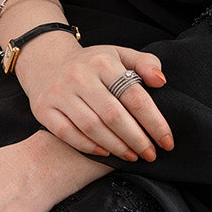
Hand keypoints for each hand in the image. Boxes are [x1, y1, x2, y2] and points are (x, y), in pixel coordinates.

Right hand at [14, 37, 174, 162]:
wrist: (48, 63)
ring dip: (116, 146)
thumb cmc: (93, 64)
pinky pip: (68, 134)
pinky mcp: (44, 109)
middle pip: (113, 115)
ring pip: (92, 127)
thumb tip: (160, 80)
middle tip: (151, 154)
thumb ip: (144, 63)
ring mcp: (60, 93)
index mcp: (103, 62)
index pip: (134, 95)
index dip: (153, 121)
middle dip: (136, 138)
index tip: (167, 140)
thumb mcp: (119, 55)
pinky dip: (88, 146)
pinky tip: (106, 152)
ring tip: (132, 155)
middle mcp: (80, 76)